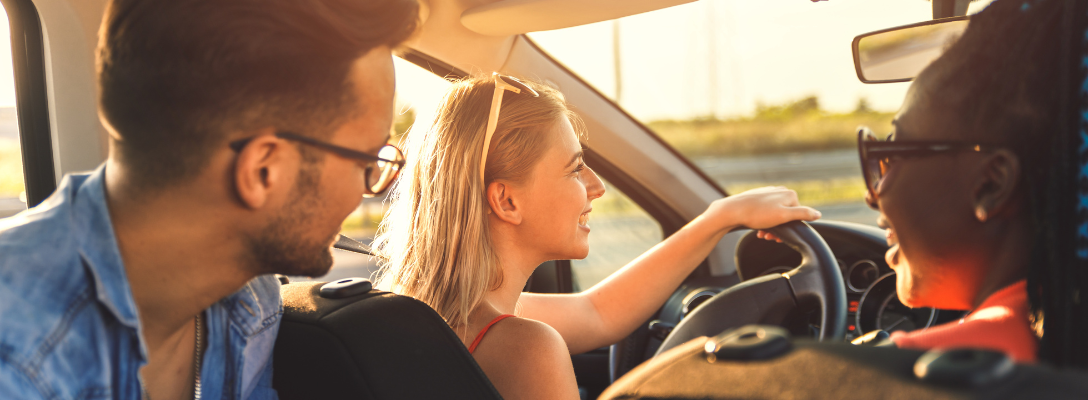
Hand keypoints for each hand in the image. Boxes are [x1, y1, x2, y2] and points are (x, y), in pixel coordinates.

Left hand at [702, 186, 820, 233]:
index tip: (779, 237)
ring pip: (775, 215)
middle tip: (769, 237)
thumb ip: (803, 214)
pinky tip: (757, 228)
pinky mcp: (757, 198)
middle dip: (779, 229)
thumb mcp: (784, 216)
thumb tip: (818, 214)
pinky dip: (763, 222)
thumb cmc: (757, 214)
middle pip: (786, 215)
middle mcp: (779, 191)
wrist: (731, 211)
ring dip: (771, 227)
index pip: (798, 215)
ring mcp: (767, 194)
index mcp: (789, 194)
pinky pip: (765, 213)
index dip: (790, 228)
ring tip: (762, 234)